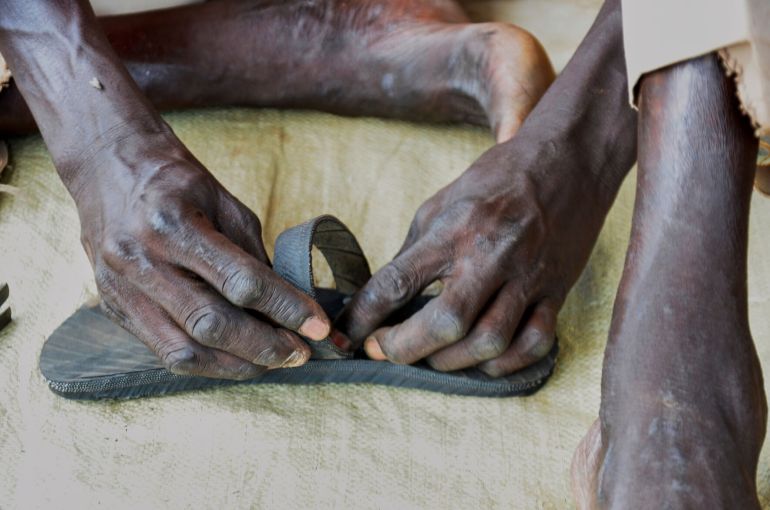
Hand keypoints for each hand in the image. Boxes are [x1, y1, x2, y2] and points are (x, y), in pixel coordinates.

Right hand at [70, 127, 330, 379]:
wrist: (107, 166)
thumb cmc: (177, 182)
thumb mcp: (225, 202)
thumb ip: (253, 255)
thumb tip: (289, 305)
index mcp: (172, 222)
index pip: (239, 280)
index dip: (285, 308)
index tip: (318, 326)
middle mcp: (140, 260)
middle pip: (210, 323)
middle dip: (265, 346)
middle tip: (301, 353)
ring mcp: (120, 289)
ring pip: (184, 350)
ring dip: (237, 365)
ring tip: (274, 361)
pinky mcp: (114, 308)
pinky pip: (164, 352)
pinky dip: (207, 363)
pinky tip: (236, 360)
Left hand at [338, 138, 613, 375]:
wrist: (569, 160)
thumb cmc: (497, 179)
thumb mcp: (441, 202)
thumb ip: (414, 250)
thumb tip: (385, 298)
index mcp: (454, 229)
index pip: (397, 282)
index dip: (364, 316)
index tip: (350, 332)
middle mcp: (490, 256)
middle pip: (445, 324)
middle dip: (404, 349)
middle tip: (384, 350)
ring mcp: (528, 277)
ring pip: (490, 342)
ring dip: (451, 362)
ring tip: (432, 356)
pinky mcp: (557, 292)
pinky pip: (534, 344)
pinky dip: (504, 363)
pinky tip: (483, 359)